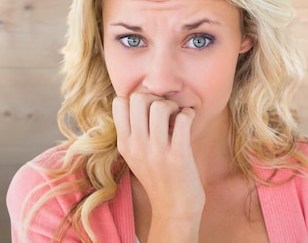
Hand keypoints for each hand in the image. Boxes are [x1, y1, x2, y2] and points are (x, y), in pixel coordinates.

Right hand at [112, 92, 205, 220]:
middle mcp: (137, 146)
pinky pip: (182, 119)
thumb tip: (142, 100)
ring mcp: (157, 151)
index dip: (136, 99)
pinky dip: (188, 114)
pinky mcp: (178, 155)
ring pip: (159, 106)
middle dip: (154, 97)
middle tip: (165, 111)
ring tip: (177, 116)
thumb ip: (133, 132)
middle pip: (138, 98)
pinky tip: (189, 120)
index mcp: (124, 144)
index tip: (148, 110)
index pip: (119, 102)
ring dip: (172, 105)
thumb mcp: (135, 156)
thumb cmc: (158, 178)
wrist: (174, 209)